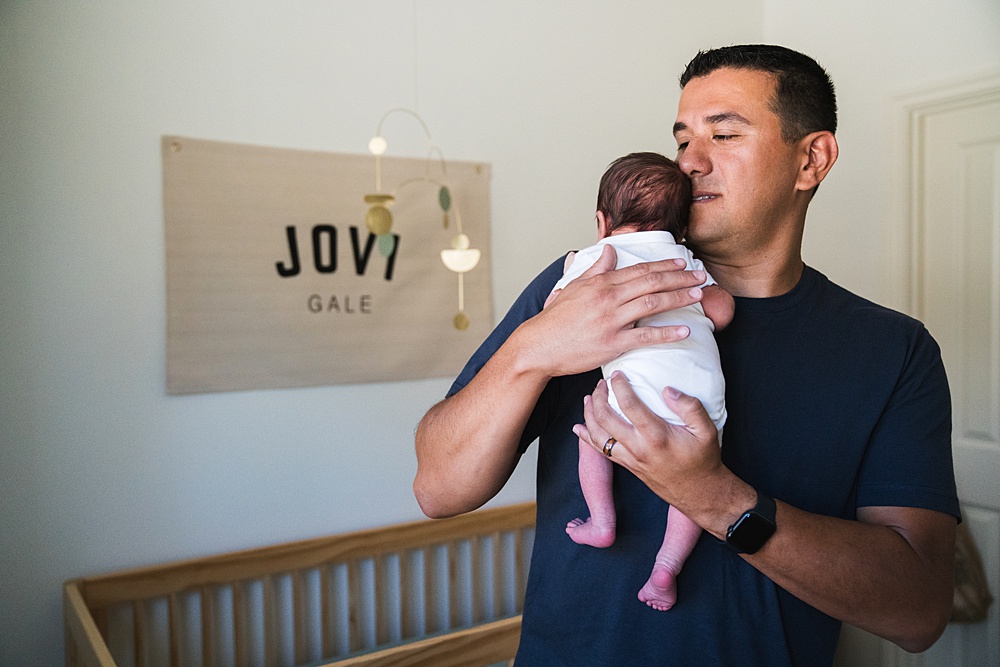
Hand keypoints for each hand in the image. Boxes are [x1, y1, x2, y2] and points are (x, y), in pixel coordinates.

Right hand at [516, 245, 708, 378]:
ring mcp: (611, 320)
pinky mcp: (613, 343)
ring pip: (653, 304)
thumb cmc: (555, 319)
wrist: (539, 346)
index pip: (640, 269)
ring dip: (679, 298)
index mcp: (601, 283)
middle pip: (652, 282)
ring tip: (699, 295)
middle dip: (680, 277)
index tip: (683, 261)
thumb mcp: (573, 286)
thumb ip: (596, 268)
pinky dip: (667, 332)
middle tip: (701, 276)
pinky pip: (646, 336)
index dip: (664, 264)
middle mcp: (609, 298)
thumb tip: (610, 250)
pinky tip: (685, 330)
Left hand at [575, 372, 731, 528]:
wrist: (698, 491)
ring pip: (598, 436)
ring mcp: (630, 458)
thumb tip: (668, 390)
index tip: (617, 374)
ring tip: (589, 398)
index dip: (619, 386)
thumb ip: (690, 407)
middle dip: (599, 397)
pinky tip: (579, 428)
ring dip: (589, 415)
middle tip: (601, 383)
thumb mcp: (707, 430)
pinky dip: (587, 438)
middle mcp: (638, 447)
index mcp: (656, 435)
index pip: (629, 405)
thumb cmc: (703, 459)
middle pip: (606, 418)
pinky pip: (601, 451)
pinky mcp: (627, 465)